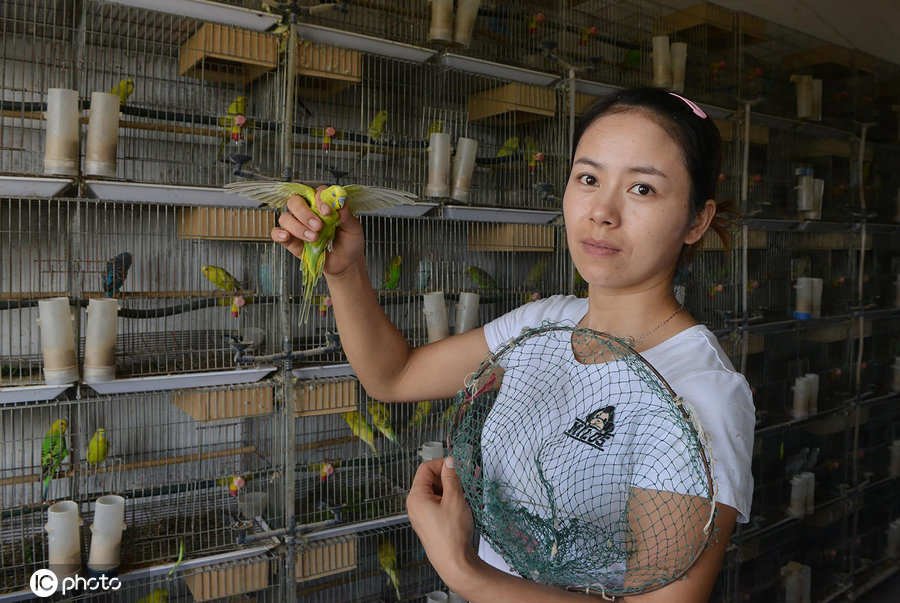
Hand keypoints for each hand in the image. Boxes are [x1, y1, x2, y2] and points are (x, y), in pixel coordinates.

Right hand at [270, 185, 365, 276]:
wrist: (346, 264)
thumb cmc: (349, 243)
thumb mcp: (353, 228)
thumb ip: (346, 215)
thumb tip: (341, 201)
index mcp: (323, 205)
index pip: (315, 193)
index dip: (319, 199)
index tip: (327, 212)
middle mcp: (308, 212)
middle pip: (295, 201)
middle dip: (304, 213)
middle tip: (318, 226)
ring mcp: (298, 226)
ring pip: (285, 217)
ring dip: (297, 227)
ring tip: (313, 238)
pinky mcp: (291, 241)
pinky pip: (277, 233)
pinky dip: (279, 233)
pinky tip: (287, 236)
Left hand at [406, 457, 478, 585]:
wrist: (454, 563)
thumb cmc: (451, 535)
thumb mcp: (455, 499)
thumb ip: (451, 477)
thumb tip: (450, 462)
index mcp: (416, 497)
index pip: (425, 469)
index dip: (442, 464)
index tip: (456, 465)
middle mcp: (415, 505)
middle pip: (430, 480)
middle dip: (448, 477)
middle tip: (465, 478)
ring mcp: (422, 515)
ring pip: (436, 492)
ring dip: (451, 489)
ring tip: (466, 494)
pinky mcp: (430, 523)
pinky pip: (438, 504)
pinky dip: (450, 501)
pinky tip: (463, 505)